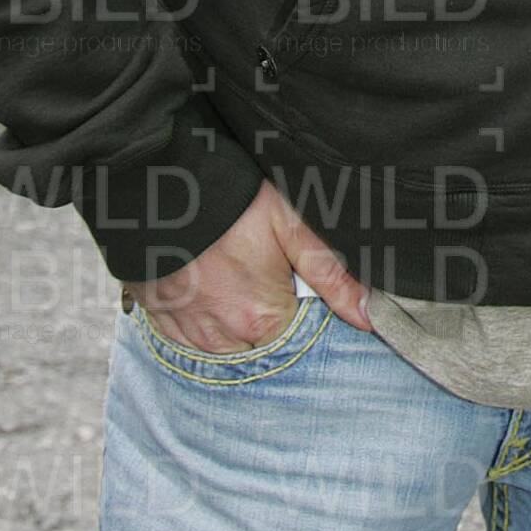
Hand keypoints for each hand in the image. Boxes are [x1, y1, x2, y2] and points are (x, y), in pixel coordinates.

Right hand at [123, 180, 371, 353]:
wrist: (161, 186)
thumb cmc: (233, 202)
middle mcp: (225, 339)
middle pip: (261, 342)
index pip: (297, 337)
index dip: (299, 305)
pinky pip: (190, 336)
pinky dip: (202, 316)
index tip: (289, 277)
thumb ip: (332, 274)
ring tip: (231, 272)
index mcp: (263, 321)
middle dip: (266, 314)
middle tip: (258, 269)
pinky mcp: (162, 322)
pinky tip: (205, 281)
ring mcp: (189, 335)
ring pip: (225, 343)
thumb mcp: (291, 226)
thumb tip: (369, 316)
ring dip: (233, 318)